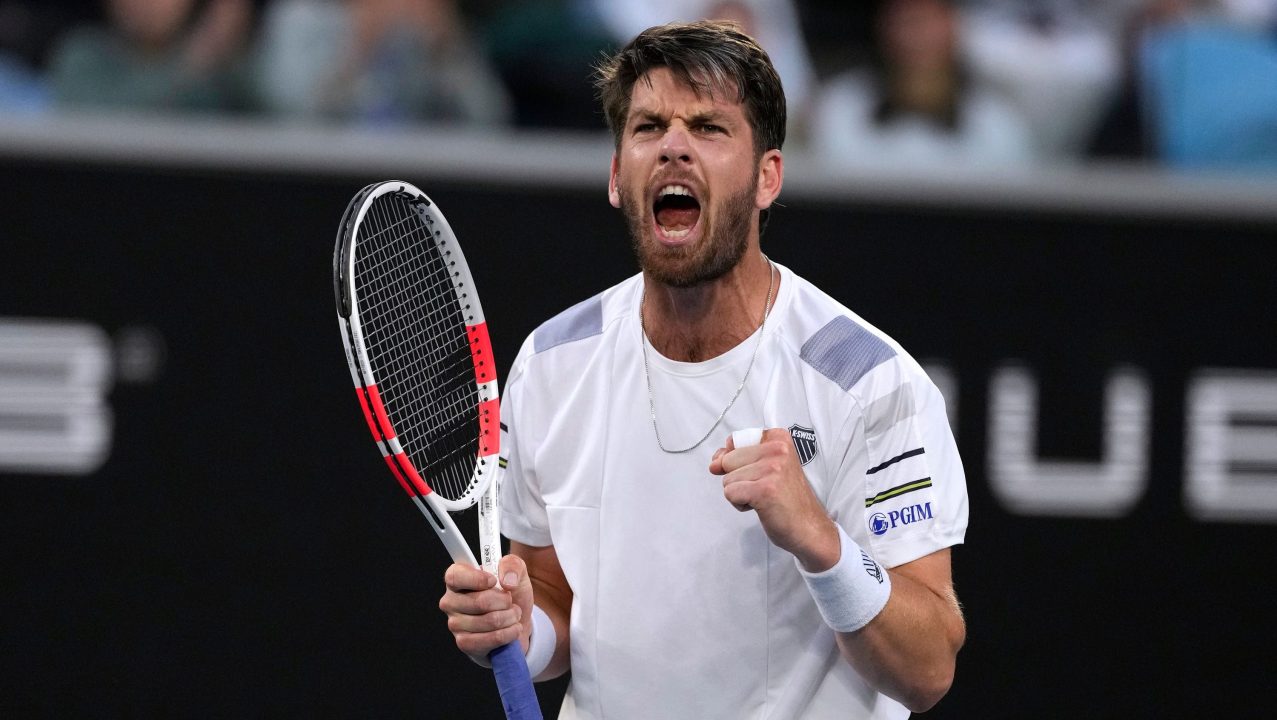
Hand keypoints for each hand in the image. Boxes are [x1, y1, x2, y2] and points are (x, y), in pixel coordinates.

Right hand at [438, 554, 534, 659]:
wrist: (516, 621)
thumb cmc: (511, 593)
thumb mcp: (516, 572)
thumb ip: (512, 565)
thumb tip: (506, 580)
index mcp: (457, 578)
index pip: (454, 576)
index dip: (477, 579)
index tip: (494, 581)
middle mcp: (451, 601)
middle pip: (480, 602)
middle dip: (505, 602)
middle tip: (510, 601)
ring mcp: (455, 624)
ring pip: (489, 621)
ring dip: (510, 617)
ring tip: (513, 614)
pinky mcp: (464, 643)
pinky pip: (490, 639)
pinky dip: (508, 633)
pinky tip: (512, 628)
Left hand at [710, 429, 839, 571]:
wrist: (808, 528)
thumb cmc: (786, 500)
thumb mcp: (767, 467)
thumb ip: (738, 457)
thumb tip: (714, 463)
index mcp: (779, 438)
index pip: (734, 442)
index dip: (736, 461)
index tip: (755, 473)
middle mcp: (777, 449)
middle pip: (728, 461)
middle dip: (739, 479)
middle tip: (764, 489)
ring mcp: (772, 468)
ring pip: (727, 479)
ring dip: (741, 494)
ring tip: (765, 498)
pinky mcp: (764, 489)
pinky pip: (731, 494)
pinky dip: (740, 505)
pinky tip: (761, 507)